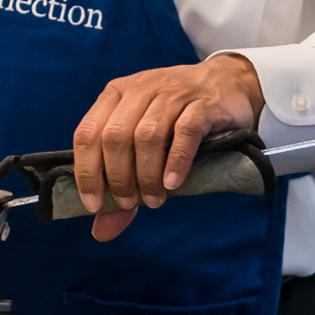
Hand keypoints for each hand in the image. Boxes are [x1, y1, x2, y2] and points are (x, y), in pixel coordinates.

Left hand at [74, 53, 263, 241]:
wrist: (228, 82)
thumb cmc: (178, 117)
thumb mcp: (146, 141)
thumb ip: (122, 183)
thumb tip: (101, 231)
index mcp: (116, 95)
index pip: (87, 133)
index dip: (86, 172)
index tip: (94, 203)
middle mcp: (140, 90)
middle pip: (115, 137)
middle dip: (119, 177)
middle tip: (131, 202)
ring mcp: (172, 94)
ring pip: (147, 135)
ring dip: (146, 175)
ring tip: (153, 199)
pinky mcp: (203, 104)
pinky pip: (185, 132)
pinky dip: (175, 161)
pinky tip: (173, 183)